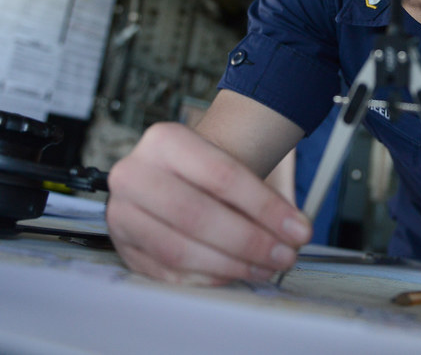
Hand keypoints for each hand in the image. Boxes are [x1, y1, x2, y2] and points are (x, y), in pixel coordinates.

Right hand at [106, 122, 311, 285]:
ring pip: (179, 250)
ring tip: (265, 267)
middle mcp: (134, 175)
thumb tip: (293, 232)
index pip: (221, 176)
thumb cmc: (206, 172)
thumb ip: (258, 196)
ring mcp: (123, 214)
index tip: (297, 228)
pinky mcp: (123, 248)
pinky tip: (234, 274)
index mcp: (164, 141)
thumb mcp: (229, 165)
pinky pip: (168, 274)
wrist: (173, 175)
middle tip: (284, 254)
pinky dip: (207, 278)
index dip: (265, 207)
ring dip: (231, 265)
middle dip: (249, 241)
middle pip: (196, 215)